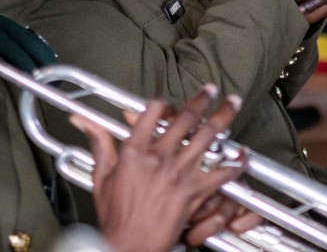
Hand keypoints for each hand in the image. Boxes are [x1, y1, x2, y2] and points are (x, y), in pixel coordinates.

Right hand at [74, 86, 252, 251]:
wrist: (129, 246)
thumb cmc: (116, 217)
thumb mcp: (102, 176)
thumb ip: (98, 143)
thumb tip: (83, 120)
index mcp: (134, 151)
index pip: (152, 111)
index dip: (164, 102)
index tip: (170, 102)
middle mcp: (158, 158)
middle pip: (185, 118)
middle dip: (202, 99)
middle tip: (211, 90)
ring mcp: (178, 174)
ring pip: (207, 136)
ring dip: (223, 116)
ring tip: (232, 103)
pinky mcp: (194, 192)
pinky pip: (221, 173)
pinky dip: (236, 162)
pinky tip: (243, 153)